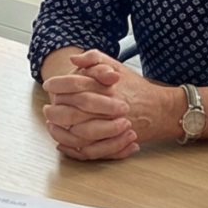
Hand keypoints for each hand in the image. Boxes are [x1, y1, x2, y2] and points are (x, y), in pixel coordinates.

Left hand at [41, 52, 179, 159]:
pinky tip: (62, 142)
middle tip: (47, 108)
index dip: (58, 85)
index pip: (75, 84)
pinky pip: (88, 149)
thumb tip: (73, 59)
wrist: (160, 110)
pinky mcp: (113, 142)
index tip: (49, 86)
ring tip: (51, 124)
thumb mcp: (116, 65)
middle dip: (55, 110)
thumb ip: (94, 58)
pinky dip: (72, 147)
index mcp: (106, 87)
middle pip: (72, 110)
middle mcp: (107, 107)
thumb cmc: (135, 88)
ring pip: (77, 132)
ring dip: (60, 130)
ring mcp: (110, 127)